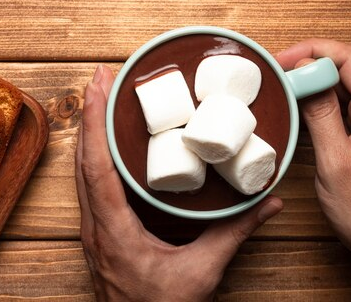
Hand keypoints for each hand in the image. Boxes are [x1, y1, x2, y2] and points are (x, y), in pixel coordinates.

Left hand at [76, 64, 282, 301]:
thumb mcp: (202, 273)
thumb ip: (233, 235)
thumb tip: (268, 203)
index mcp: (112, 229)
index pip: (97, 164)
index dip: (94, 120)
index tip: (98, 85)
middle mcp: (94, 225)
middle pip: (83, 157)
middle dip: (90, 112)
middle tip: (102, 76)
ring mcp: (93, 230)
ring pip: (82, 170)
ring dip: (90, 131)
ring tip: (102, 98)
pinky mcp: (99, 235)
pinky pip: (90, 184)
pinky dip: (95, 155)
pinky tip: (107, 144)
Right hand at [277, 40, 350, 301]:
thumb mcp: (335, 164)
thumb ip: (321, 114)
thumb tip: (305, 75)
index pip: (348, 58)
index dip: (312, 51)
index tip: (280, 61)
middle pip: (348, 67)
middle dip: (310, 63)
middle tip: (275, 74)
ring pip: (347, 85)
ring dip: (315, 82)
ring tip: (283, 88)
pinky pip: (348, 105)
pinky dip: (323, 101)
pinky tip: (301, 109)